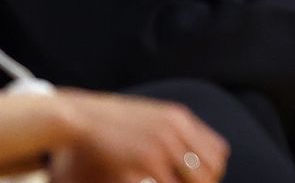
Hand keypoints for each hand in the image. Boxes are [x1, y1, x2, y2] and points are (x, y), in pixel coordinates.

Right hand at [47, 91, 228, 182]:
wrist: (77, 117)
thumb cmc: (106, 122)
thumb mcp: (146, 117)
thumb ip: (168, 131)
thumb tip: (185, 152)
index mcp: (178, 119)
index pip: (218, 151)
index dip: (212, 171)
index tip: (196, 180)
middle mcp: (176, 131)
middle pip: (212, 169)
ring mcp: (162, 147)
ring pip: (198, 180)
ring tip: (164, 181)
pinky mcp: (146, 162)